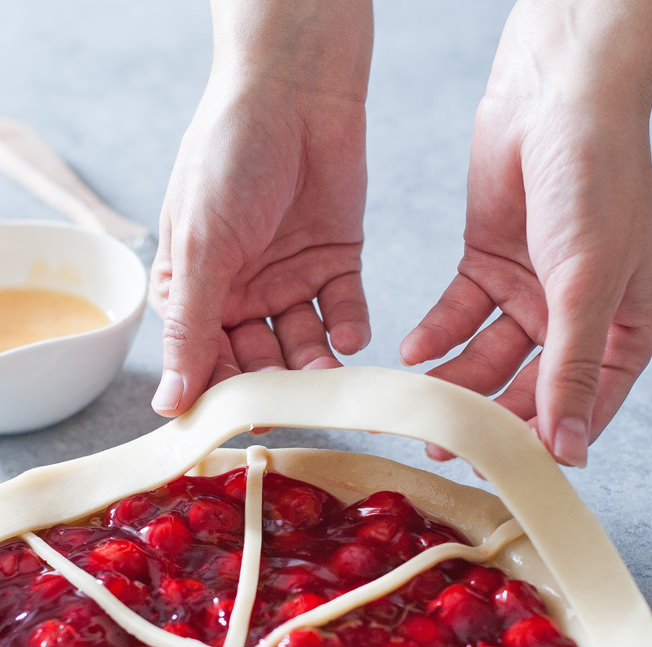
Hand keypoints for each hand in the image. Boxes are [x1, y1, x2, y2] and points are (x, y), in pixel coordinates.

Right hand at [151, 1, 371, 416]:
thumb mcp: (201, 248)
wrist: (295, 88)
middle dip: (275, 384)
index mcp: (194, 288)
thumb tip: (168, 405)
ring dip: (315, 364)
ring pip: (303, 344)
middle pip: (257, 361)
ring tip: (327, 374)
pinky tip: (350, 337)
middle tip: (295, 405)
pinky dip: (348, 328)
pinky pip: (343, 311)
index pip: (204, 360)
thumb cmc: (229, 156)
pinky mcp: (336, 263)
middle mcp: (241, 291)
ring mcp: (289, 279)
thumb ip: (190, 329)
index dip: (222, 392)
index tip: (243, 421)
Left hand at [400, 0, 651, 465]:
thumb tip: (569, 451)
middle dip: (488, 416)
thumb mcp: (587, 286)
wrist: (556, 98)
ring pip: (487, 360)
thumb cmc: (597, 182)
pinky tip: (414, 352)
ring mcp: (529, 296)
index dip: (545, 440)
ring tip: (421, 401)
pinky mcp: (487, 270)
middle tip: (448, 447)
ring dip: (454, 381)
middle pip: (528, 390)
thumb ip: (572, 370)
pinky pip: (459, 318)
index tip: (503, 469)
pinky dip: (437, 335)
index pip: (583, 408)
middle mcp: (576, 320)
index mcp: (622, 332)